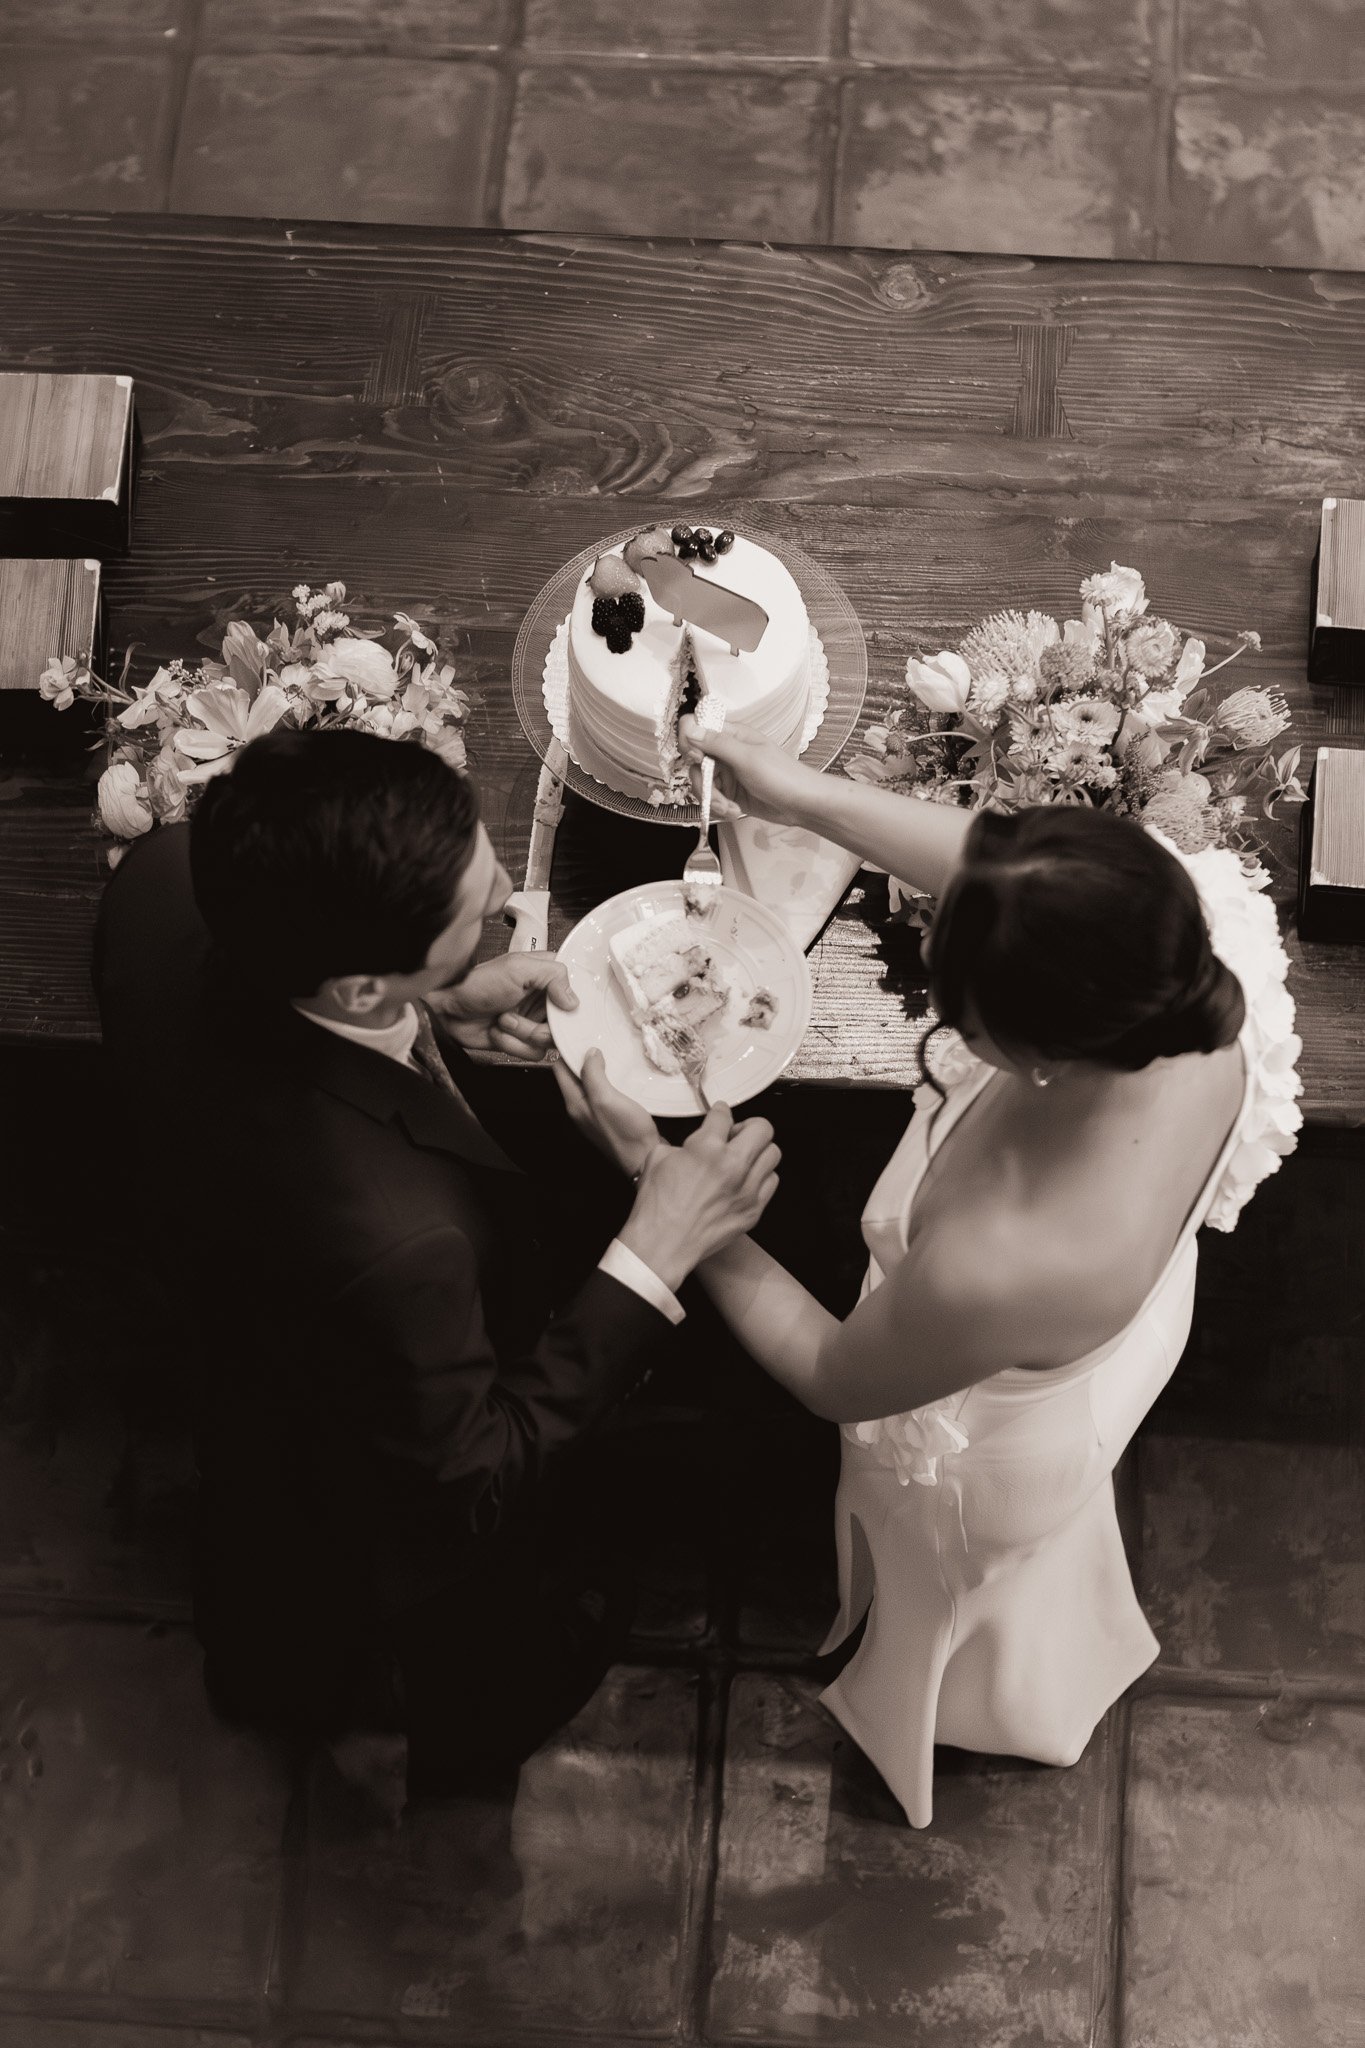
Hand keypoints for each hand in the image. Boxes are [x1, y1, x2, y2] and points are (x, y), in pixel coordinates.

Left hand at [432, 952, 575, 1061]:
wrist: (448, 1007)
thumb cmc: (476, 982)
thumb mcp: (517, 968)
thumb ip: (552, 974)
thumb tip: (573, 999)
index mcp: (547, 976)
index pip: (578, 992)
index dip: (572, 1005)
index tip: (562, 1009)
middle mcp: (544, 999)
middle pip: (566, 1023)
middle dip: (540, 1024)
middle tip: (518, 1013)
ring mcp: (533, 1021)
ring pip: (549, 1041)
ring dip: (522, 1034)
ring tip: (503, 1020)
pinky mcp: (521, 1040)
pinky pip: (532, 1054)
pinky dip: (512, 1045)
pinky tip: (498, 1031)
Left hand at [554, 1046, 661, 1177]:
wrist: (647, 1158)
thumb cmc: (625, 1132)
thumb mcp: (605, 1098)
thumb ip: (593, 1075)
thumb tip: (589, 1052)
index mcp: (575, 1103)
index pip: (560, 1069)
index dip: (564, 1049)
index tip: (574, 1031)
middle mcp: (582, 1108)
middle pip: (574, 1075)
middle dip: (581, 1054)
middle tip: (594, 1033)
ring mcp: (597, 1112)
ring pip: (592, 1082)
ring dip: (598, 1065)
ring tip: (608, 1046)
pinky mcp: (613, 1115)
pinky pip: (606, 1090)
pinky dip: (611, 1077)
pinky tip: (622, 1070)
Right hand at [618, 1102, 780, 1291]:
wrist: (663, 1245)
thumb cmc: (657, 1207)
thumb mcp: (657, 1159)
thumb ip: (681, 1143)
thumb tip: (693, 1141)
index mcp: (707, 1148)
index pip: (724, 1115)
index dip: (719, 1112)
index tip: (720, 1114)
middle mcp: (733, 1166)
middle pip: (762, 1128)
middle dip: (749, 1126)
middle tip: (737, 1134)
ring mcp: (747, 1189)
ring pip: (773, 1153)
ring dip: (758, 1151)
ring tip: (743, 1158)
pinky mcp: (753, 1210)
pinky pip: (771, 1182)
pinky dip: (761, 1177)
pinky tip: (745, 1181)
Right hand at [677, 715, 818, 827]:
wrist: (802, 804)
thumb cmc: (782, 776)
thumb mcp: (748, 758)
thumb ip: (717, 743)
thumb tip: (690, 729)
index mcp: (731, 735)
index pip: (696, 727)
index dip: (690, 742)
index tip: (698, 759)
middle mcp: (726, 751)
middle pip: (694, 763)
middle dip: (704, 784)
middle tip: (716, 796)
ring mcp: (728, 772)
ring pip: (702, 783)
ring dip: (713, 799)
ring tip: (730, 809)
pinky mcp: (730, 792)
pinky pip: (712, 797)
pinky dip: (720, 807)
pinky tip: (734, 811)